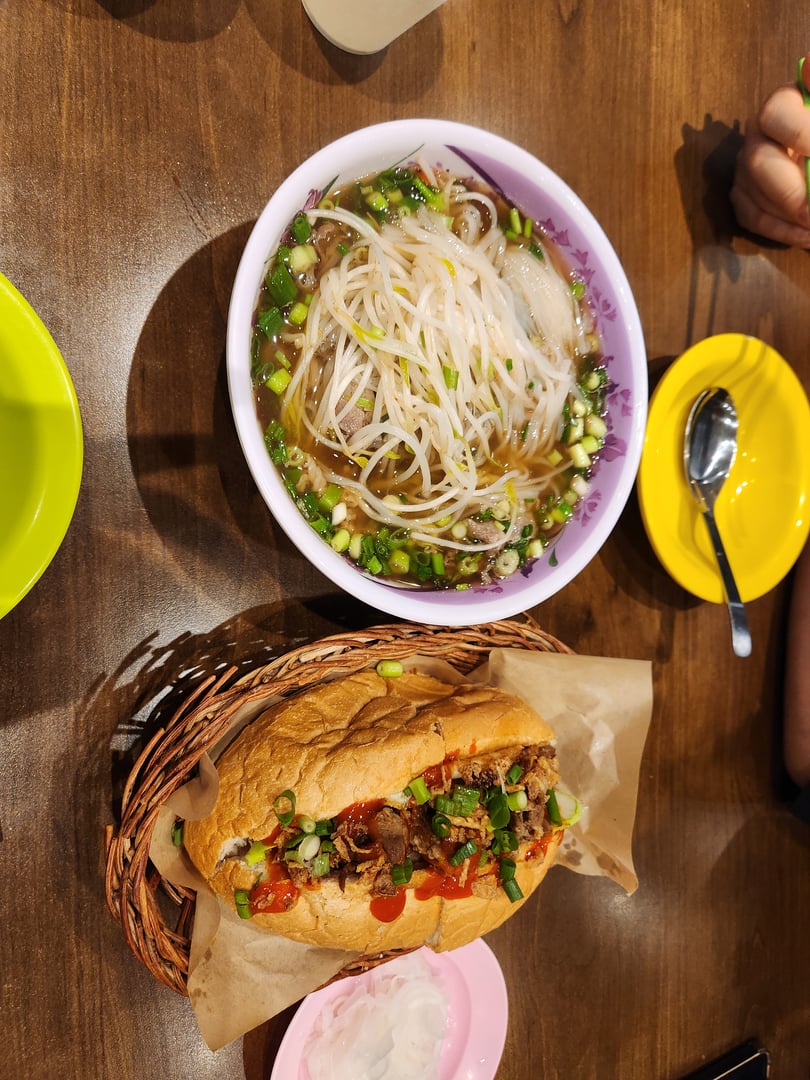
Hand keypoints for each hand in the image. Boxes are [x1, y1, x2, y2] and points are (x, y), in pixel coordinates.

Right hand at [731, 62, 809, 247]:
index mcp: (786, 101)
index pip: (777, 115)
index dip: (801, 136)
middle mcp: (759, 132)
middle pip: (756, 162)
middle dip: (790, 194)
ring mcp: (747, 166)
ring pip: (751, 194)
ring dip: (789, 218)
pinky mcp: (745, 196)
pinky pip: (750, 218)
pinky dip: (779, 231)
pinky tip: (808, 236)